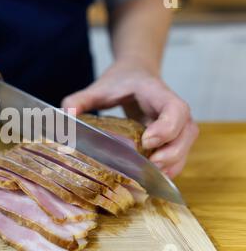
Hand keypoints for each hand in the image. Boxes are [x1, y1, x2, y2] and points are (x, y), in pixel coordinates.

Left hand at [61, 60, 198, 177]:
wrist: (137, 73)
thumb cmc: (120, 80)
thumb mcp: (99, 87)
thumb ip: (80, 99)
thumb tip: (64, 115)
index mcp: (157, 93)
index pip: (175, 109)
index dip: (167, 127)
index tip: (148, 141)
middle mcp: (173, 110)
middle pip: (186, 132)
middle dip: (172, 152)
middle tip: (151, 165)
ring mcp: (176, 124)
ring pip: (185, 146)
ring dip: (172, 164)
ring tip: (151, 177)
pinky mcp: (172, 137)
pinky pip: (179, 154)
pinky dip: (169, 168)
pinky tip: (152, 178)